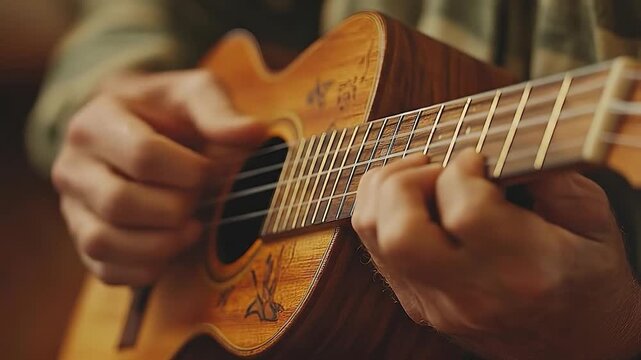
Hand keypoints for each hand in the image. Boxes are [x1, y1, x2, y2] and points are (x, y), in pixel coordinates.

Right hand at [52, 70, 264, 285]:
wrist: (137, 129)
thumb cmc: (168, 112)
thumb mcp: (194, 94)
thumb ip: (219, 111)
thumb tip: (253, 133)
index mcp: (95, 122)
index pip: (142, 156)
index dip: (189, 172)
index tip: (209, 171)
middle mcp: (72, 166)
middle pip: (119, 202)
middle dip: (175, 208)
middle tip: (199, 199)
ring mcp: (72, 207)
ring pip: (103, 242)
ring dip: (160, 244)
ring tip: (192, 228)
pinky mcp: (83, 238)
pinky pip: (105, 270)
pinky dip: (145, 269)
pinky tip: (173, 249)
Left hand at [352, 149, 640, 358]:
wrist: (576, 351)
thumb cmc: (589, 281)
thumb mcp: (594, 222)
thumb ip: (550, 176)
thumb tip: (498, 143)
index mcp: (525, 271)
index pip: (465, 211)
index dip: (462, 169)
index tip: (477, 160)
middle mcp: (472, 295)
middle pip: (400, 232)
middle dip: (405, 181)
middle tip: (436, 170)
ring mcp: (437, 306)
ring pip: (376, 236)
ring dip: (386, 191)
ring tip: (422, 179)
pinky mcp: (417, 306)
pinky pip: (376, 249)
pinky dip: (384, 212)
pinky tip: (415, 201)